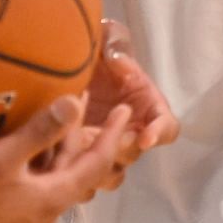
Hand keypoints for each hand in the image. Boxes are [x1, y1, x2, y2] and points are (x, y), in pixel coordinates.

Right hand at [0, 93, 130, 222]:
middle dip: (82, 138)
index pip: (96, 164)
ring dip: (57, 151)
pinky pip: (35, 188)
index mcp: (52, 198)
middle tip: (83, 104)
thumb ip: (39, 131)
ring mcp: (26, 220)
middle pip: (75, 171)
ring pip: (53, 180)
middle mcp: (46, 214)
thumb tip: (75, 104)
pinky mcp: (8, 220)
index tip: (124, 113)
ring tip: (53, 119)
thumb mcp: (0, 157)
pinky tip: (24, 149)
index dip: (112, 136)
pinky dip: (39, 165)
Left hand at [70, 19, 178, 189]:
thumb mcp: (106, 41)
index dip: (159, 134)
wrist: (65, 69)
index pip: (168, 128)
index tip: (145, 137)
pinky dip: (72, 174)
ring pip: (110, 175)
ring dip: (93, 166)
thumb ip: (114, 44)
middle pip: (133, 154)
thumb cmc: (96, 54)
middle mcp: (133, 133)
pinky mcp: (83, 161)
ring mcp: (107, 149)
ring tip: (68, 145)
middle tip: (93, 138)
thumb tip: (118, 60)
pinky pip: (84, 181)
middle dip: (115, 149)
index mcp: (148, 107)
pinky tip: (55, 159)